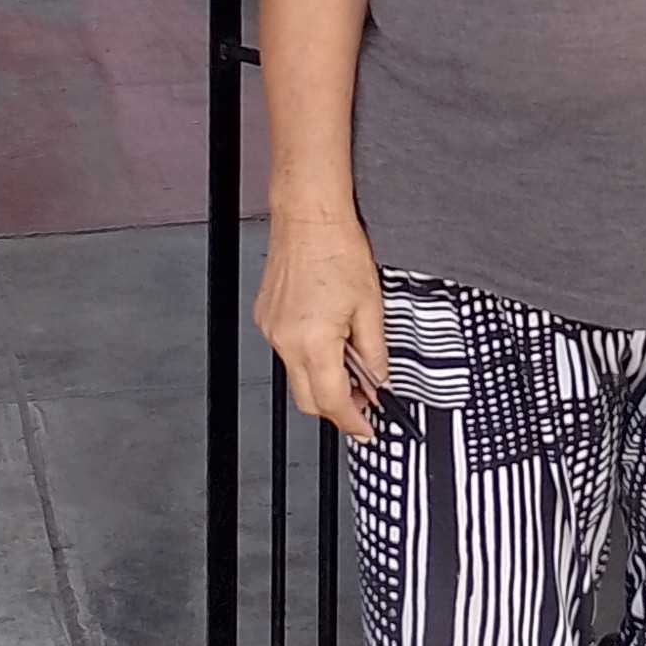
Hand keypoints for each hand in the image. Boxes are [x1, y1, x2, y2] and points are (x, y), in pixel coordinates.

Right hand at [253, 208, 389, 441]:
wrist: (309, 217)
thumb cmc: (337, 249)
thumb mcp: (371, 306)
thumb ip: (375, 352)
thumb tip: (379, 379)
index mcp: (313, 341)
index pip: (333, 400)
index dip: (353, 421)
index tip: (367, 429)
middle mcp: (285, 340)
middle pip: (309, 399)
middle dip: (337, 407)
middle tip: (364, 401)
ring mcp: (271, 329)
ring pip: (297, 375)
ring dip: (324, 379)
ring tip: (351, 360)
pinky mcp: (266, 318)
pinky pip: (287, 351)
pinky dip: (309, 357)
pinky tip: (329, 338)